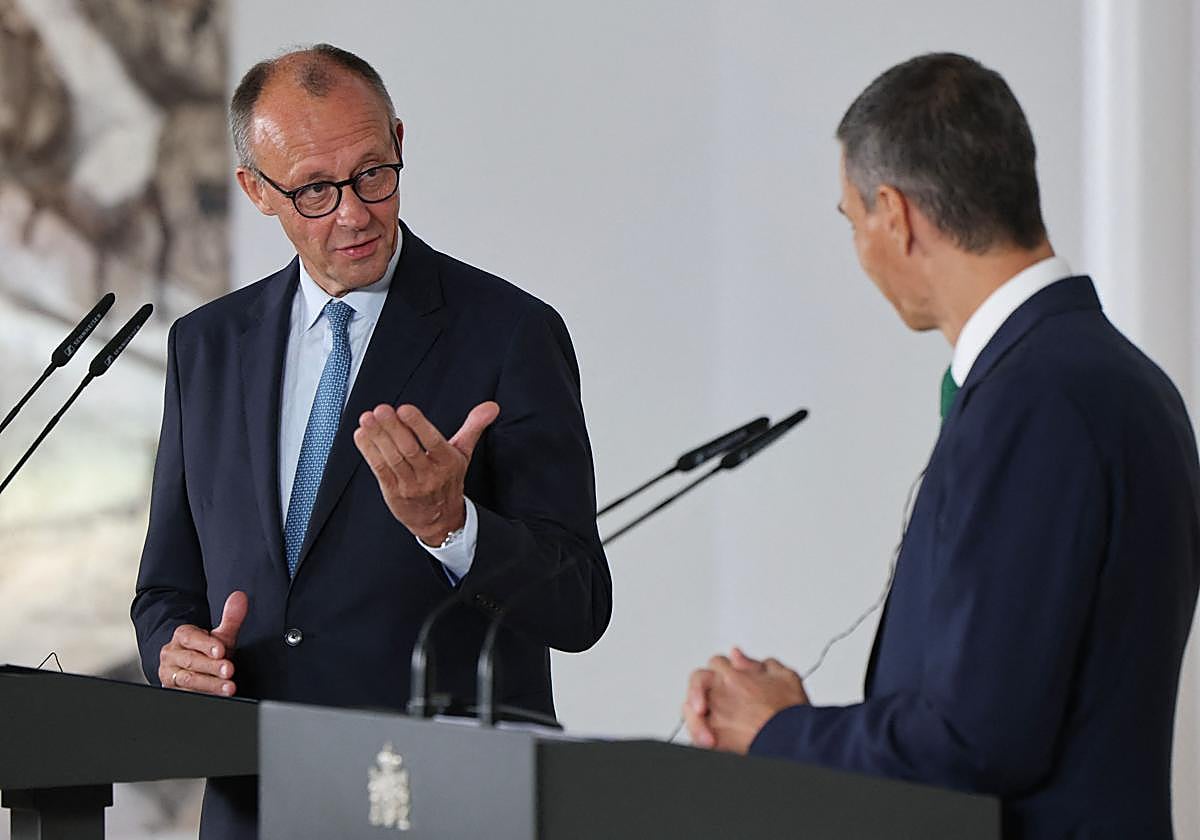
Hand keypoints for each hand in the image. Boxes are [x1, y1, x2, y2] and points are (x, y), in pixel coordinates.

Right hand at [158, 591, 246, 696]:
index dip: (206, 644)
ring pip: (187, 680)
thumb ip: (230, 617)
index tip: (221, 650)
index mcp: (182, 636)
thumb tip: (240, 597)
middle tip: (229, 670)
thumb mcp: (217, 635)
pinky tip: (217, 697)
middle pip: (191, 660)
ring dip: (209, 685)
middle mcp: (172, 655)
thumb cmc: (204, 649)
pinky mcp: (172, 690)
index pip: (191, 638)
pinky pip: (187, 694)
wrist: (183, 665)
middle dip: (211, 667)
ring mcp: (170, 674)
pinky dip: (203, 695)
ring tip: (228, 687)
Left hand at [353, 401, 499, 544]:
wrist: (440, 520)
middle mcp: (430, 475)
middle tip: (381, 410)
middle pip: (409, 449)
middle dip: (393, 428)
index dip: (418, 425)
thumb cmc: (449, 480)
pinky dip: (369, 452)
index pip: (433, 442)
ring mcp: (410, 485)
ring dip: (377, 437)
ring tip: (367, 418)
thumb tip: (491, 407)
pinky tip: (362, 435)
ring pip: (392, 459)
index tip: (404, 409)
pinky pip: (380, 470)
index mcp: (448, 462)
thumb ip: (474, 427)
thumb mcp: (464, 454)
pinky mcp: (394, 492)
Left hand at [682, 646, 808, 753]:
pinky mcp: (715, 741)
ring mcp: (716, 717)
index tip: (727, 680)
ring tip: (707, 725)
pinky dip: (699, 738)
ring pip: (690, 710)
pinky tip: (710, 741)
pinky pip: (696, 738)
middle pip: (697, 681)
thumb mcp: (784, 676)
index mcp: (734, 675)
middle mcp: (720, 693)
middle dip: (700, 688)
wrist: (793, 739)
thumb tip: (737, 655)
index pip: (717, 663)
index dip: (722, 670)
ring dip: (697, 714)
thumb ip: (757, 664)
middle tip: (706, 702)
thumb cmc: (791, 712)